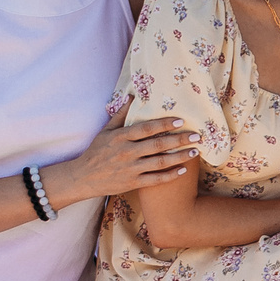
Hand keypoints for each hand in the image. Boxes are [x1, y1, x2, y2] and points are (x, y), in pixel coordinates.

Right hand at [45, 117, 197, 205]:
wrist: (83, 177)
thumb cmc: (96, 152)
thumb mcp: (105, 131)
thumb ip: (120, 115)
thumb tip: (132, 96)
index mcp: (120, 137)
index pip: (146, 128)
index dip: (164, 124)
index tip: (181, 121)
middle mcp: (127, 152)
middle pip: (157, 145)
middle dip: (178, 140)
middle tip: (196, 136)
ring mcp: (130, 169)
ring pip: (160, 163)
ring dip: (179, 157)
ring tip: (194, 151)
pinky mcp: (132, 183)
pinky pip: (155, 180)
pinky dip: (170, 175)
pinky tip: (183, 170)